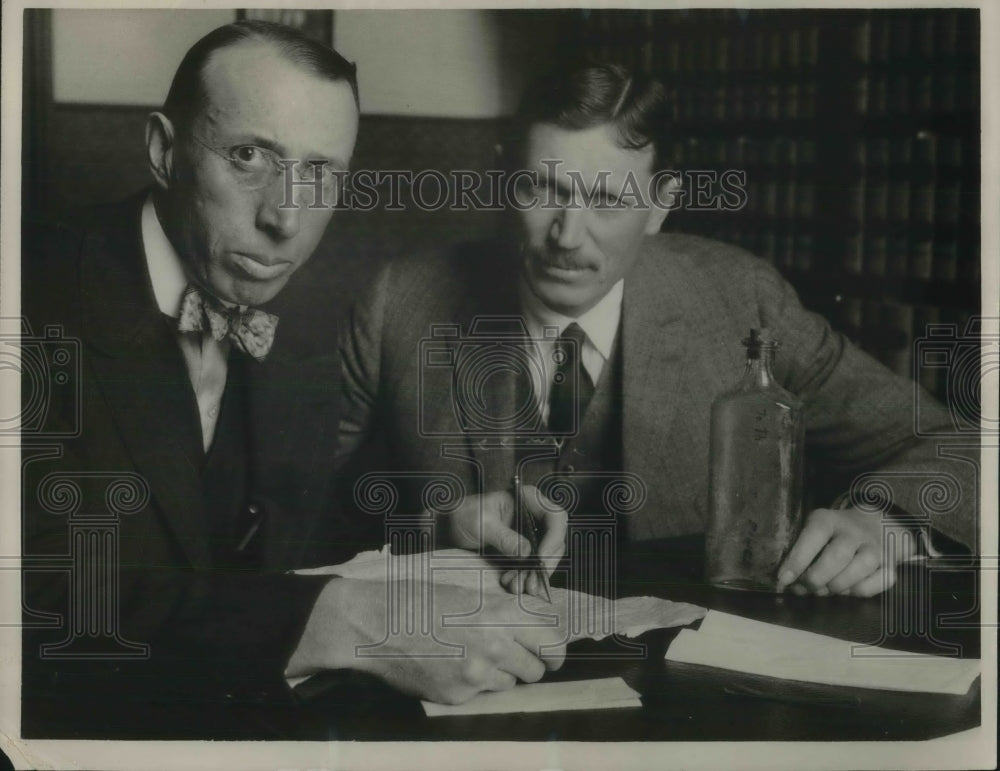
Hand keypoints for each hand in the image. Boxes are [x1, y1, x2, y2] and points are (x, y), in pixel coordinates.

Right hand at [287, 577, 566, 703]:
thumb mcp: (466, 584)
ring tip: (486, 654)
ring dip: (509, 670)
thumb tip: (534, 611)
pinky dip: (480, 681)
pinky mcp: (458, 695)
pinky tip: (459, 663)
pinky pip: (486, 692)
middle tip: (530, 652)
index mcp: (498, 612)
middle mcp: (493, 647)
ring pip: (516, 681)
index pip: (554, 633)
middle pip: (542, 664)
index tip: (550, 639)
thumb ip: (504, 599)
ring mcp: (476, 675)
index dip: (555, 637)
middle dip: (539, 658)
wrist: (373, 623)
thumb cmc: (418, 595)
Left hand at [444, 488, 567, 598]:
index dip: (554, 537)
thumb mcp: (480, 524)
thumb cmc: (462, 517)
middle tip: (533, 582)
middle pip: (555, 540)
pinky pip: (533, 567)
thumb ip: (504, 537)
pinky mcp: (523, 552)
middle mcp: (533, 516)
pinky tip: (511, 584)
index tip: (542, 558)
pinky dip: (526, 578)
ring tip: (516, 586)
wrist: (447, 530)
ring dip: (535, 575)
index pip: (555, 516)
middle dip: (545, 563)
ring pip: (546, 557)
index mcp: (527, 499)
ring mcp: (529, 535)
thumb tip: (527, 552)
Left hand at [776, 507, 919, 596]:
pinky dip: (859, 591)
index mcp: (829, 520)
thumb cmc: (834, 533)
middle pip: (836, 557)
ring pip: (858, 571)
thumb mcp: (814, 531)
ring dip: (837, 587)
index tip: (783, 579)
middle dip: (816, 579)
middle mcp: (854, 532)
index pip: (813, 536)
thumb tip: (785, 581)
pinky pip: (877, 583)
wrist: (876, 525)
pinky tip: (848, 589)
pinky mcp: (890, 564)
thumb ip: (799, 551)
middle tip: (804, 588)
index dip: (797, 560)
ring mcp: (875, 548)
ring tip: (825, 589)